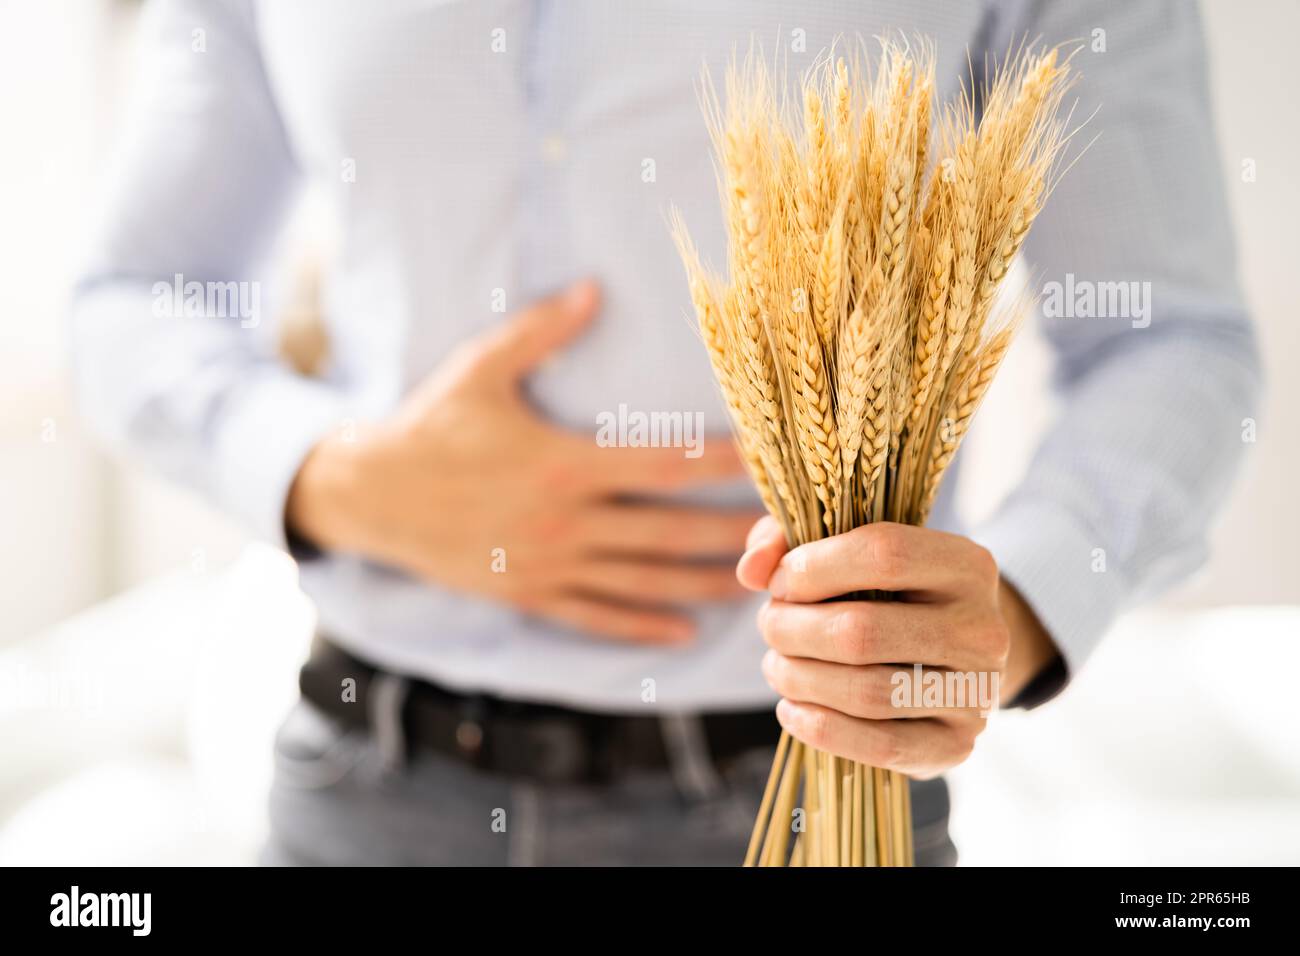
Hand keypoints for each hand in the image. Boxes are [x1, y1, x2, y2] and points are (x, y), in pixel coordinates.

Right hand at [288, 280, 758, 643]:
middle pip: (670, 531)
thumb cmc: (431, 426)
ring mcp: (549, 566)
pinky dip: (643, 626)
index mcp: (561, 464)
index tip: (772, 456)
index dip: (722, 461)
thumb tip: (595, 286)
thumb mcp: (481, 369)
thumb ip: (542, 331)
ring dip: (705, 583)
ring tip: (760, 584)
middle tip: (793, 533)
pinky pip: (597, 617)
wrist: (370, 497)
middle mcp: (564, 522)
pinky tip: (684, 630)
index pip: (662, 464)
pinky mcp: (531, 595)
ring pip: (644, 582)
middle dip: (736, 532)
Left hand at [737, 517, 1057, 777]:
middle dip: (792, 630)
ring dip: (799, 679)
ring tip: (777, 666)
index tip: (779, 582)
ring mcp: (976, 692)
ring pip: (865, 691)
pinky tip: (792, 709)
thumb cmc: (888, 594)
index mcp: (966, 564)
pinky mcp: (957, 744)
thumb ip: (791, 541)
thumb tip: (751, 568)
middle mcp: (983, 628)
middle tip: (769, 626)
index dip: (813, 567)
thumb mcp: (849, 551)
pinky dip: (820, 728)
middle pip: (862, 631)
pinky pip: (880, 745)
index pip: (883, 553)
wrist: (950, 659)